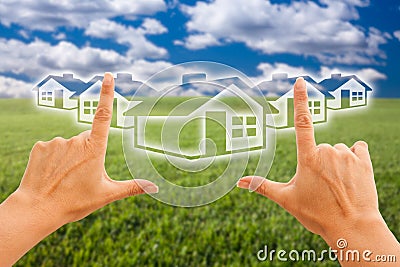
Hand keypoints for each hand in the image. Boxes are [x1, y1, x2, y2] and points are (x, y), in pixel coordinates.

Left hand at [0, 73, 157, 265]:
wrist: (37, 210)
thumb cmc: (74, 202)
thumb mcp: (107, 194)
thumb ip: (132, 187)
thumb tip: (155, 187)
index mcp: (94, 149)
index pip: (103, 116)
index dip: (106, 94)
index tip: (107, 75)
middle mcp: (75, 140)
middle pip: (86, 140)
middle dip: (87, 154)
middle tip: (80, 177)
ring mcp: (56, 142)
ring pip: (68, 145)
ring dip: (69, 157)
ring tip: (64, 179)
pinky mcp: (40, 147)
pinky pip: (52, 148)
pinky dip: (53, 159)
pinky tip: (50, 174)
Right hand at [237, 78, 398, 265]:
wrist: (352, 228)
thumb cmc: (317, 214)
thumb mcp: (287, 199)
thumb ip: (263, 186)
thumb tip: (239, 183)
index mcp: (308, 158)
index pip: (302, 121)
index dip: (300, 99)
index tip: (300, 80)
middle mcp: (328, 151)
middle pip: (319, 147)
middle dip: (318, 162)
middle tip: (320, 186)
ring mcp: (347, 155)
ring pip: (337, 150)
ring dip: (335, 162)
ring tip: (336, 185)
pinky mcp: (364, 161)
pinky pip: (357, 149)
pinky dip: (353, 158)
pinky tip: (352, 175)